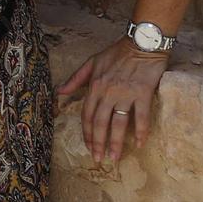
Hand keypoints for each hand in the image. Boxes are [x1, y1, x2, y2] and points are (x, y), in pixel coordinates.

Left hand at [58, 36, 169, 163]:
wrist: (142, 43)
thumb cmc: (117, 52)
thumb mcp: (92, 62)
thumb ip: (76, 78)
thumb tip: (60, 92)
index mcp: (94, 87)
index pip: (86, 115)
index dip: (86, 132)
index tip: (88, 146)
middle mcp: (107, 93)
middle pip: (99, 123)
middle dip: (97, 142)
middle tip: (98, 158)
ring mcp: (125, 94)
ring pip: (118, 123)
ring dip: (116, 142)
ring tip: (115, 157)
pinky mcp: (143, 93)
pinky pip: (140, 116)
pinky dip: (140, 130)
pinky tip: (140, 143)